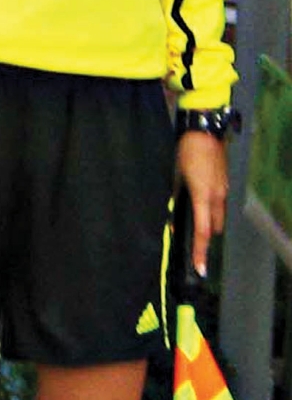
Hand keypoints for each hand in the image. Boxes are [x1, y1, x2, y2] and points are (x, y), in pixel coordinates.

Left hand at [176, 131, 228, 277]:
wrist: (204, 131)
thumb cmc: (186, 153)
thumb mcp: (176, 177)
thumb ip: (176, 200)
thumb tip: (173, 220)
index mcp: (203, 196)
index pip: (203, 231)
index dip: (200, 251)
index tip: (199, 268)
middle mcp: (218, 196)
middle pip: (214, 228)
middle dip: (204, 234)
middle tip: (191, 234)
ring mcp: (223, 189)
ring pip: (218, 216)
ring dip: (208, 220)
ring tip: (192, 214)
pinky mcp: (224, 182)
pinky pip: (220, 203)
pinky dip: (210, 207)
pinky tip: (198, 198)